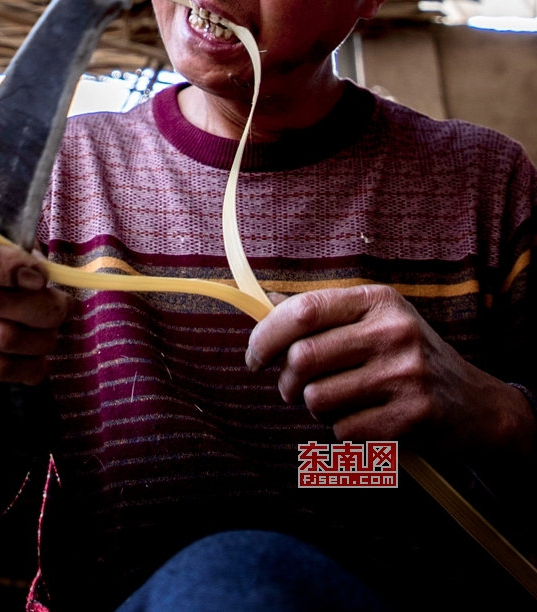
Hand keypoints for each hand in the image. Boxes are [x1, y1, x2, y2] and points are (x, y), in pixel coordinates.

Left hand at [245, 284, 535, 457]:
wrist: (477, 405)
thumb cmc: (409, 357)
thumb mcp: (374, 320)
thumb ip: (323, 314)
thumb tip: (265, 302)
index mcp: (377, 300)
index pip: (303, 311)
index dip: (266, 335)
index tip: (254, 356)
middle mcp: (393, 331)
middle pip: (303, 358)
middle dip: (285, 380)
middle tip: (290, 388)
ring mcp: (405, 374)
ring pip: (317, 398)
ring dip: (314, 408)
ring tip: (335, 403)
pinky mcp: (412, 416)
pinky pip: (343, 430)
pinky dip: (342, 431)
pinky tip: (364, 420)